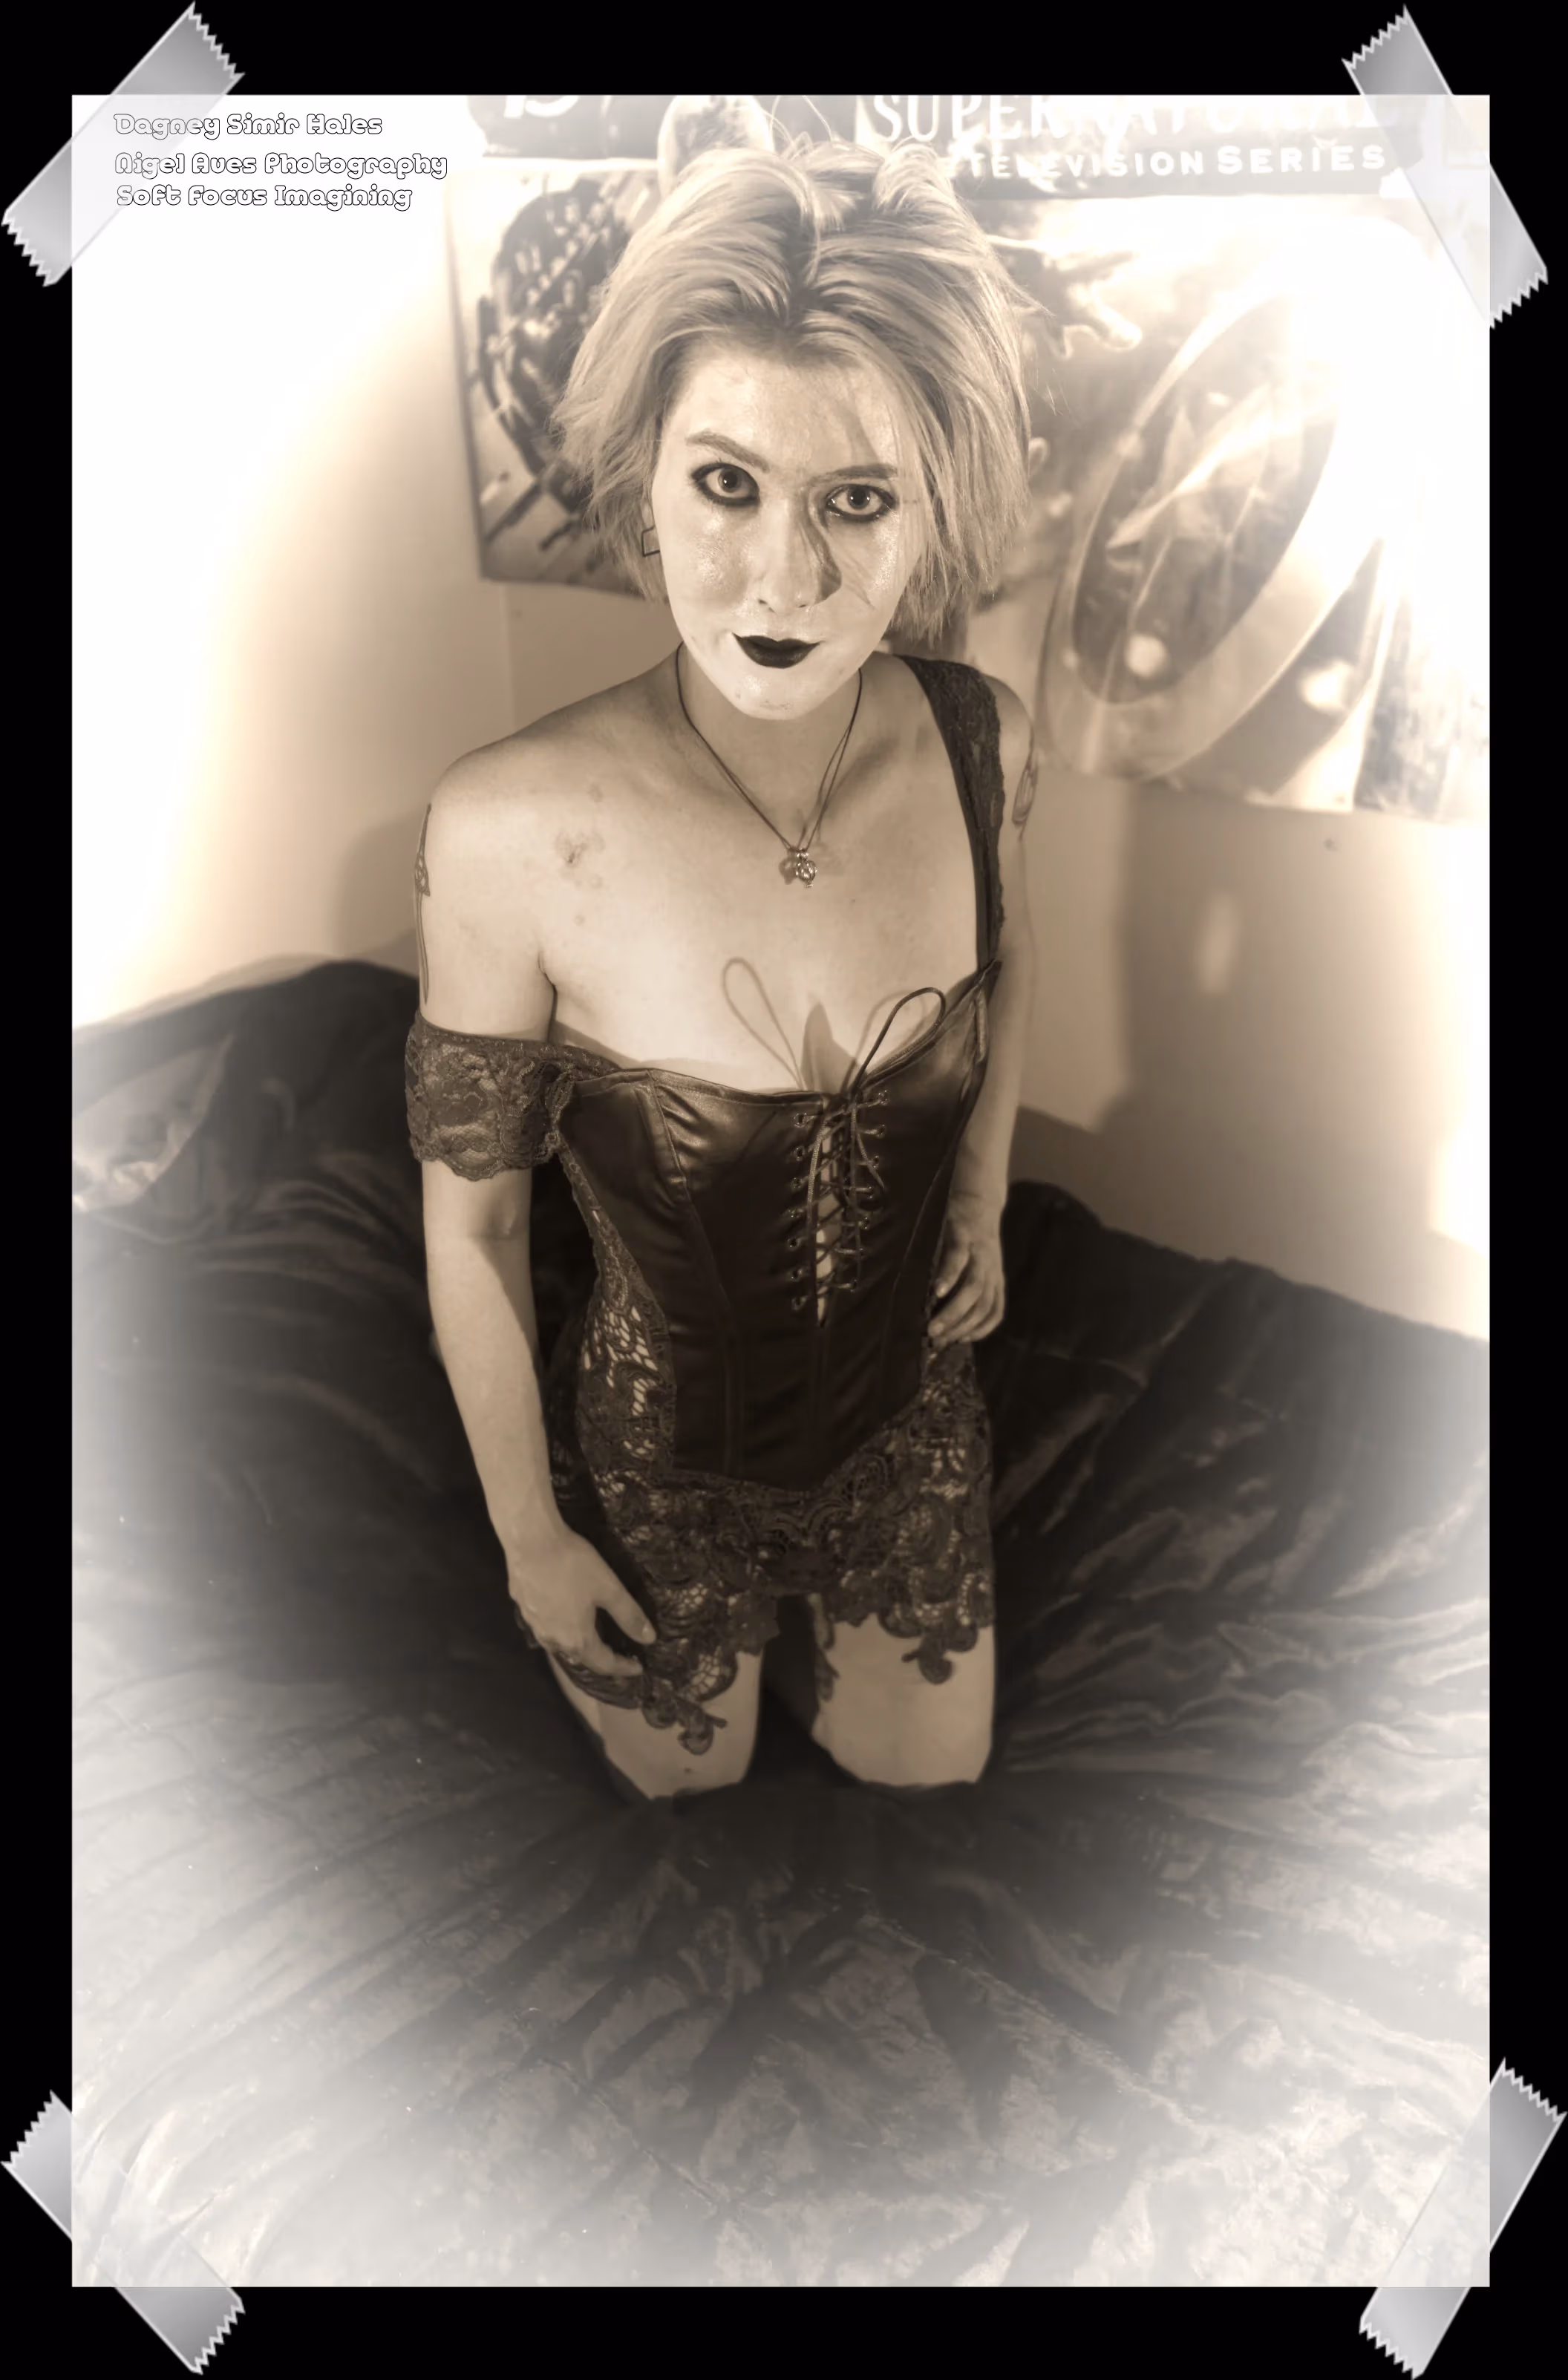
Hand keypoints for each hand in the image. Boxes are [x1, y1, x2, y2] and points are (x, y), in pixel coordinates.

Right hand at [506, 1525, 656, 1682]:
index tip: (638, 1668)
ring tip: (591, 1639)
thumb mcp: (609, 1588)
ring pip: (559, 1644)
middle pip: (580, 1657)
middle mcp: (552, 1639)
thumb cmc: (573, 1565)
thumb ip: (629, 1615)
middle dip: (600, 1659)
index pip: (604, 1663)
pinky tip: (563, 1616)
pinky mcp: (522, 1607)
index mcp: (576, 1639)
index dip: (623, 1667)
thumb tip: (649, 1640)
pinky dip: (560, 1629)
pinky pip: (545, 1627)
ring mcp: (533, 1625)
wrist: (529, 1540)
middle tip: (617, 1655)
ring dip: (577, 1646)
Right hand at [929, 1191, 1005, 1344]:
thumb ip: (968, 1287)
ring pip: (971, 1289)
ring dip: (952, 1311)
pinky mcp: (964, 1237)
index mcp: (995, 1280)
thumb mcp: (979, 1265)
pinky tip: (936, 1291)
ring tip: (932, 1325)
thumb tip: (945, 1314)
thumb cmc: (973, 1239)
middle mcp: (990, 1270)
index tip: (958, 1341)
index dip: (979, 1330)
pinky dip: (949, 1277)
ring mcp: (979, 1254)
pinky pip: (958, 1260)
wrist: (979, 1199)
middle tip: (936, 1338)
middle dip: (959, 1326)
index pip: (994, 1313)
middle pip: (980, 1305)